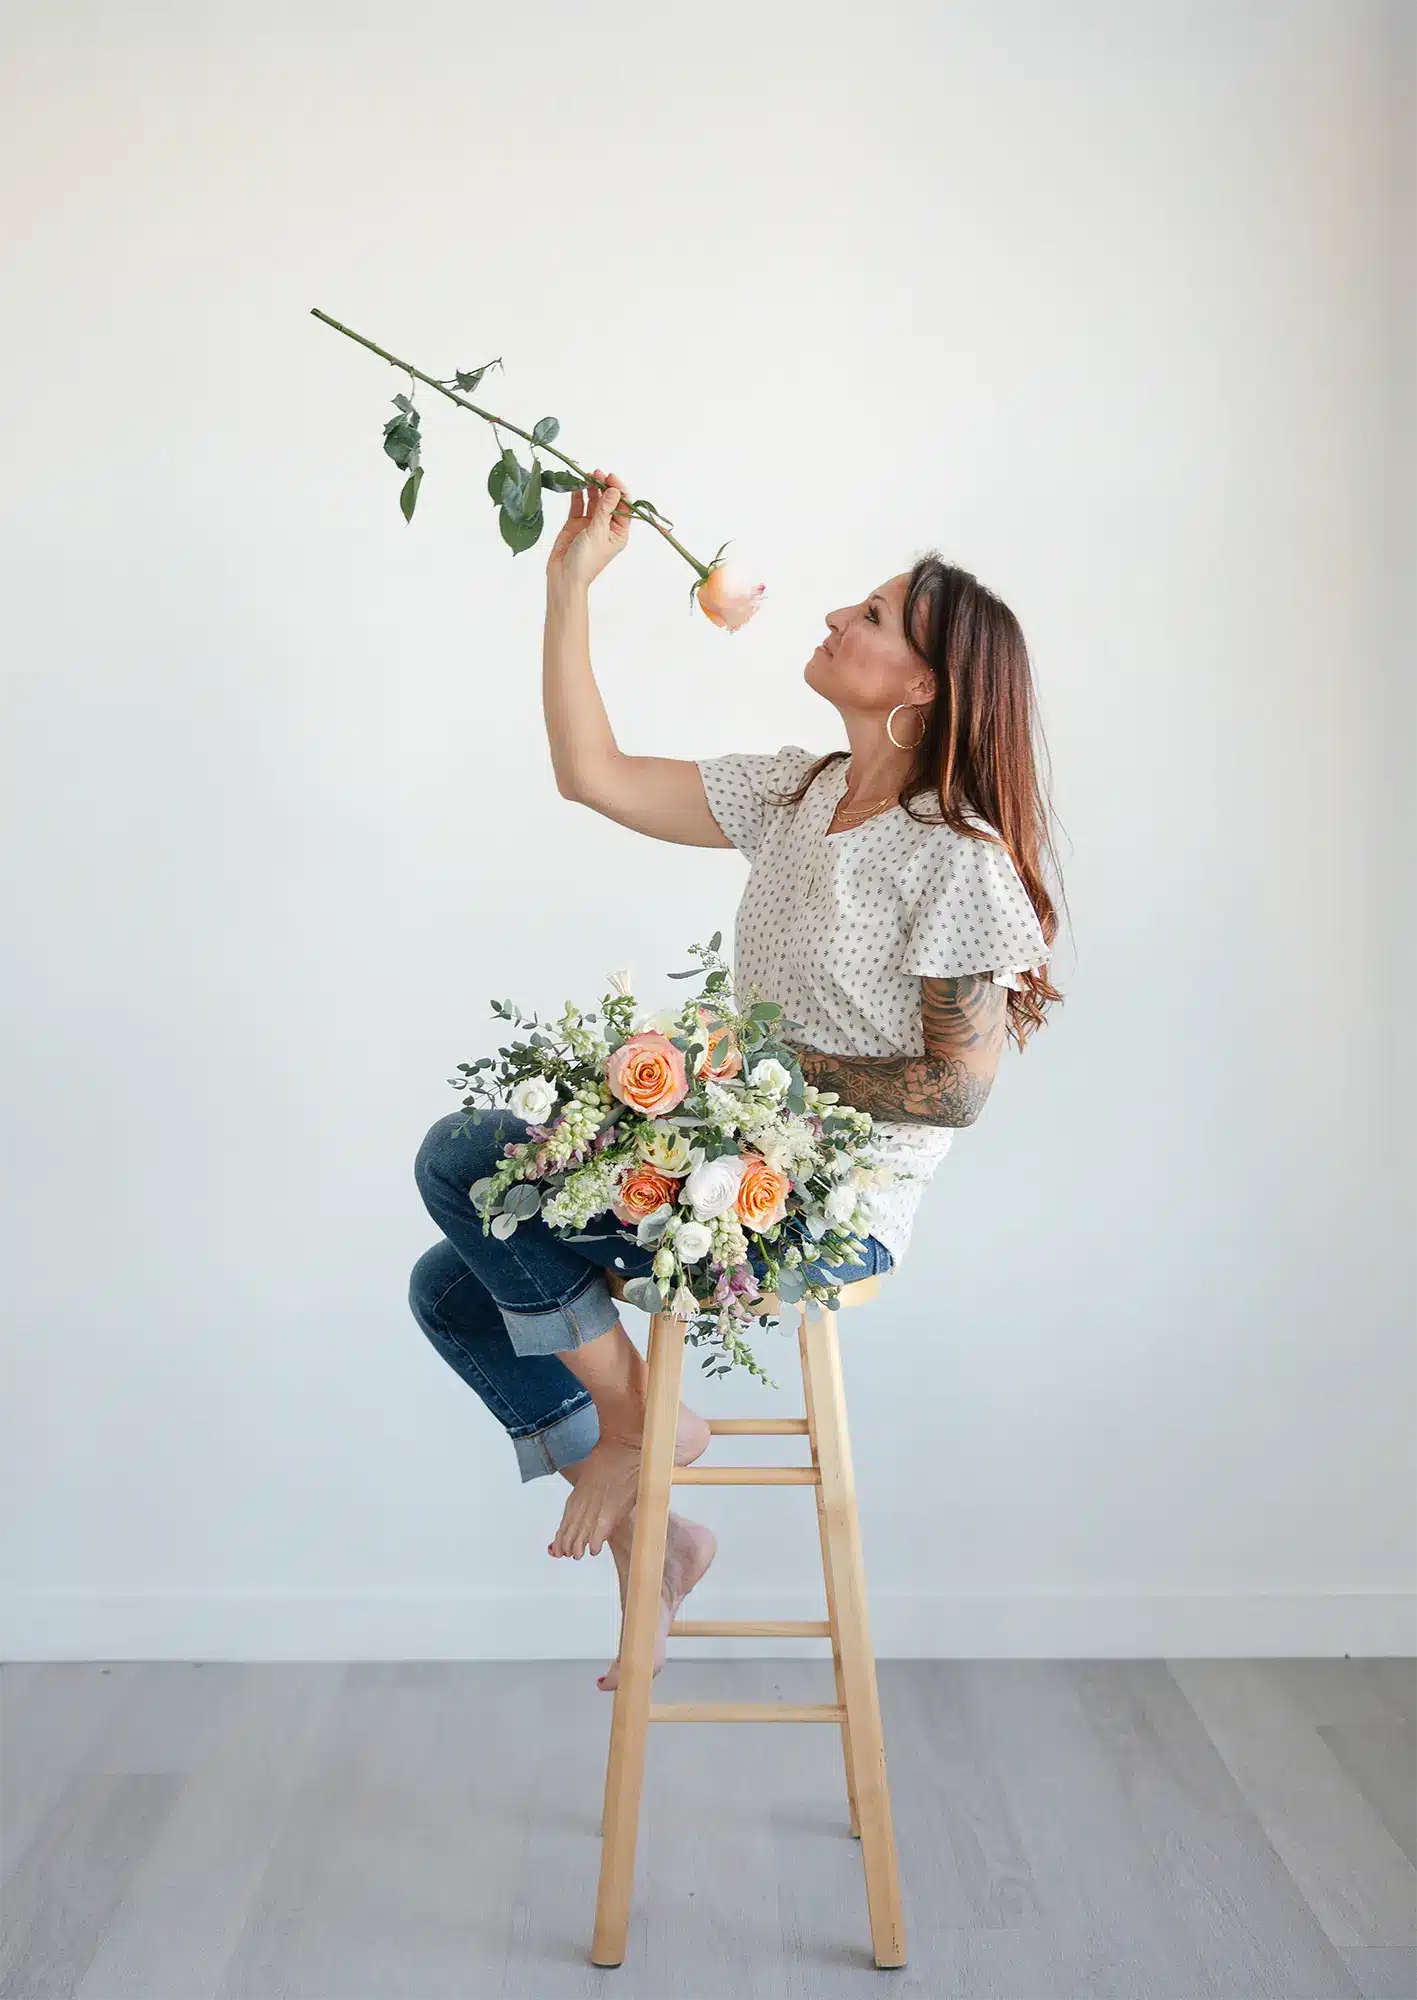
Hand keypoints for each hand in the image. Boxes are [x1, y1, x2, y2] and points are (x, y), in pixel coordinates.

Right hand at [545, 465, 634, 593]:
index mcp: (619, 532)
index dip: (618, 490)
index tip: (611, 477)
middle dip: (605, 486)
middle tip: (598, 473)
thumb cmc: (585, 560)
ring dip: (592, 487)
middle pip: (609, 501)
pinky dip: (578, 494)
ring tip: (587, 474)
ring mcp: (590, 524)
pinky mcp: (575, 524)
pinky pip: (578, 505)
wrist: (564, 576)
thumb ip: (604, 509)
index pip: (623, 506)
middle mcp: (606, 526)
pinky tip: (577, 484)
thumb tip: (614, 490)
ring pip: (594, 501)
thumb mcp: (597, 532)